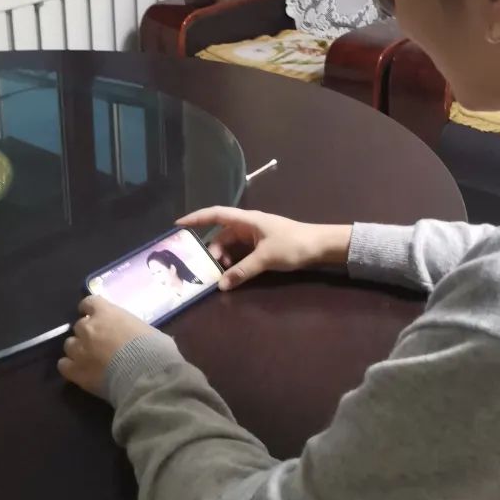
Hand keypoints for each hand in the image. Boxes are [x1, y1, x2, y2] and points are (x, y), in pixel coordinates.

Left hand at [58, 296, 156, 395]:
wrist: (146, 375)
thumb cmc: (154, 350)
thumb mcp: (151, 332)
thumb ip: (137, 331)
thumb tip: (142, 338)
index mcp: (107, 313)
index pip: (89, 302)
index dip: (89, 309)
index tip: (91, 313)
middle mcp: (89, 328)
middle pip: (79, 326)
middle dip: (86, 333)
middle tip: (96, 342)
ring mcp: (80, 350)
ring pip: (69, 345)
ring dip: (77, 349)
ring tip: (87, 358)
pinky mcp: (76, 371)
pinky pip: (63, 365)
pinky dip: (70, 367)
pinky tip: (79, 371)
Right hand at [177, 207, 351, 290]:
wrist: (321, 246)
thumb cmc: (293, 244)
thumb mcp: (266, 258)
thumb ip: (242, 271)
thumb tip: (221, 285)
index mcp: (247, 220)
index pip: (216, 214)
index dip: (196, 218)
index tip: (178, 224)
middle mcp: (248, 225)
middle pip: (221, 235)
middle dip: (211, 250)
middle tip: (205, 268)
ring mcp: (256, 235)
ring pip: (231, 245)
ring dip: (224, 259)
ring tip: (220, 275)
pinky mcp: (262, 246)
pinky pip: (241, 252)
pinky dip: (235, 262)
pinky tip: (233, 274)